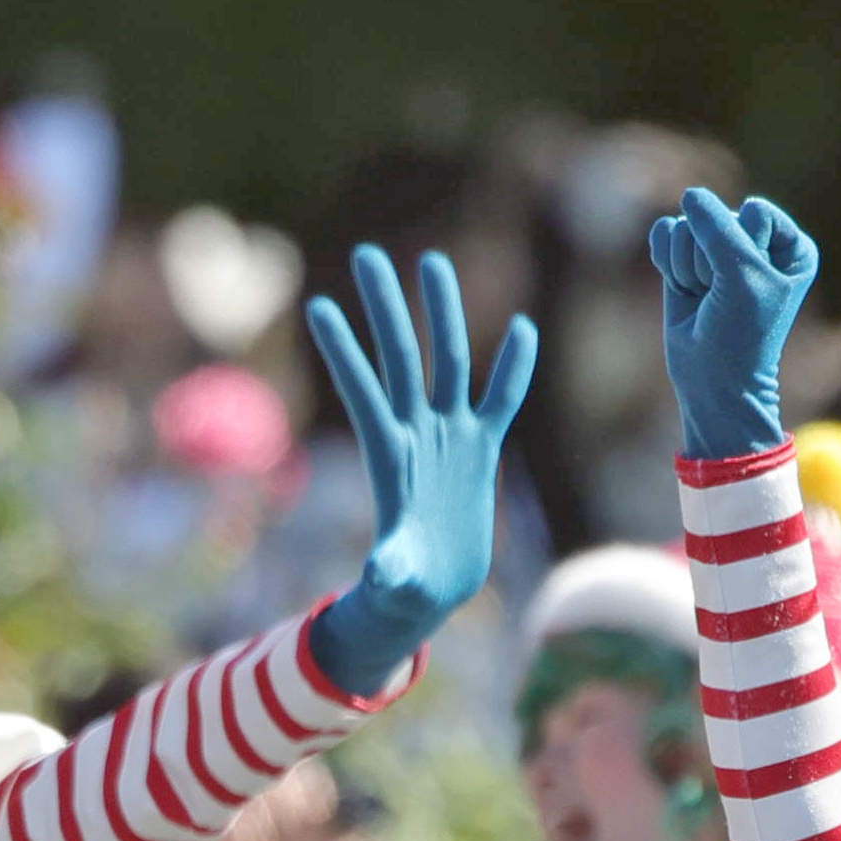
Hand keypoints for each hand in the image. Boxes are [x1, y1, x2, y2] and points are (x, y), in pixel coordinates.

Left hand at [300, 245, 536, 696]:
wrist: (430, 587)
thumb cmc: (403, 585)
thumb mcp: (395, 578)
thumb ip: (389, 568)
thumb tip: (381, 577)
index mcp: (389, 453)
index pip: (361, 390)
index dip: (342, 351)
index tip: (316, 307)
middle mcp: (417, 432)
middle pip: (401, 356)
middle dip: (384, 307)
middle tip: (365, 253)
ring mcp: (448, 436)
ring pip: (449, 361)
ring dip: (443, 313)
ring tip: (433, 261)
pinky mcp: (479, 449)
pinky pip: (500, 400)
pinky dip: (513, 369)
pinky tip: (524, 329)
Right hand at [646, 186, 813, 460]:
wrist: (711, 381)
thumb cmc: (740, 334)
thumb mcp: (740, 276)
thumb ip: (718, 226)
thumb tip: (690, 195)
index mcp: (790, 245)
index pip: (755, 211)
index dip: (743, 250)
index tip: (750, 289)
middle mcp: (757, 242)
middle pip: (719, 217)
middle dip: (710, 261)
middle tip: (721, 299)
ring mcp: (719, 249)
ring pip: (689, 226)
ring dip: (689, 268)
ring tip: (704, 299)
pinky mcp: (686, 259)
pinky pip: (667, 233)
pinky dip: (667, 262)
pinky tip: (682, 287)